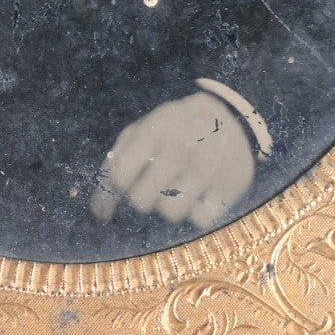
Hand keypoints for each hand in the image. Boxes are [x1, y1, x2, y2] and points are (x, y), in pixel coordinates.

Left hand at [90, 92, 254, 229]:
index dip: (116, 188)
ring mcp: (208, 166)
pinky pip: (200, 218)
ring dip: (168, 206)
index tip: (125, 185)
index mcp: (156, 129)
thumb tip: (99, 210)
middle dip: (142, 197)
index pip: (120, 175)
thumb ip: (116, 162)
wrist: (234, 115)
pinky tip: (200, 194)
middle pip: (142, 199)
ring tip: (177, 189)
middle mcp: (182, 147)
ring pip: (170, 213)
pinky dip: (197, 211)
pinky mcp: (231, 185)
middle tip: (153, 186)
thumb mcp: (145, 129)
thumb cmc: (176, 129)